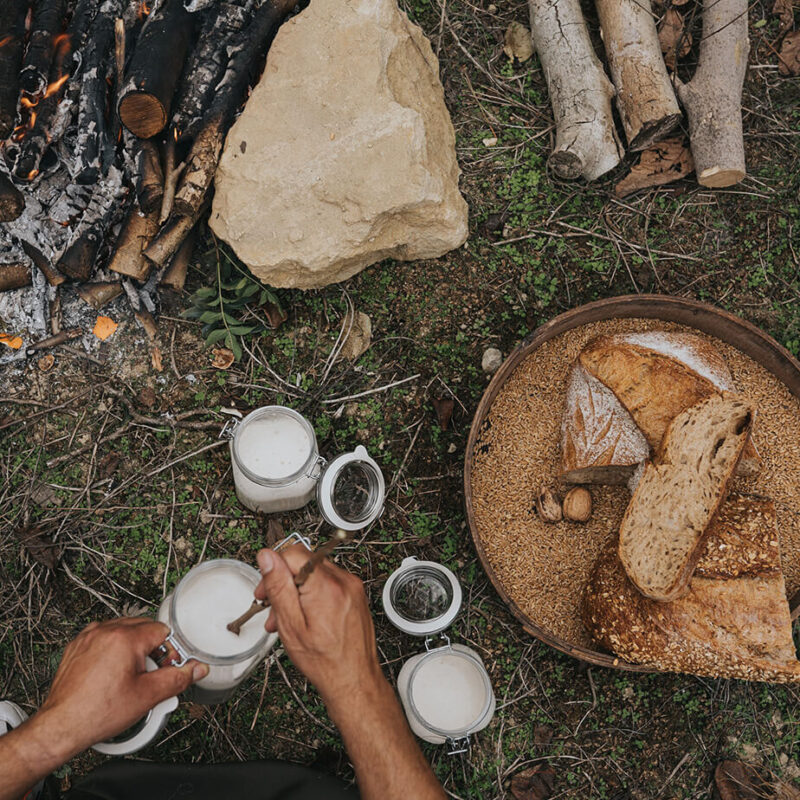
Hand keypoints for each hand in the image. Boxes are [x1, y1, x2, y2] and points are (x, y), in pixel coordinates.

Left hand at [37, 617, 207, 757]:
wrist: (61, 726)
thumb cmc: (96, 713)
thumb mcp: (147, 696)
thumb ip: (177, 678)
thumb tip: (197, 669)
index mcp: (125, 638)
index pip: (162, 631)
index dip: (169, 653)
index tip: (166, 669)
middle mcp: (105, 631)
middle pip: (144, 628)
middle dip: (152, 650)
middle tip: (150, 675)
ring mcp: (89, 637)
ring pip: (123, 631)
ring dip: (133, 648)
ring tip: (130, 675)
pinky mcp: (77, 646)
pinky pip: (104, 637)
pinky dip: (112, 649)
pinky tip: (112, 673)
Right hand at [255, 545, 382, 707]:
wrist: (354, 680)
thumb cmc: (325, 661)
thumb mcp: (292, 626)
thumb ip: (278, 587)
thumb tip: (267, 557)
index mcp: (325, 586)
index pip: (293, 553)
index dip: (274, 568)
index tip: (266, 588)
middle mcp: (342, 581)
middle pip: (303, 561)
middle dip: (283, 581)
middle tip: (271, 605)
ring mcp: (352, 586)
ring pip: (313, 572)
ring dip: (296, 589)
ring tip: (287, 616)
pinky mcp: (355, 593)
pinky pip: (327, 582)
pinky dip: (312, 594)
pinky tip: (305, 615)